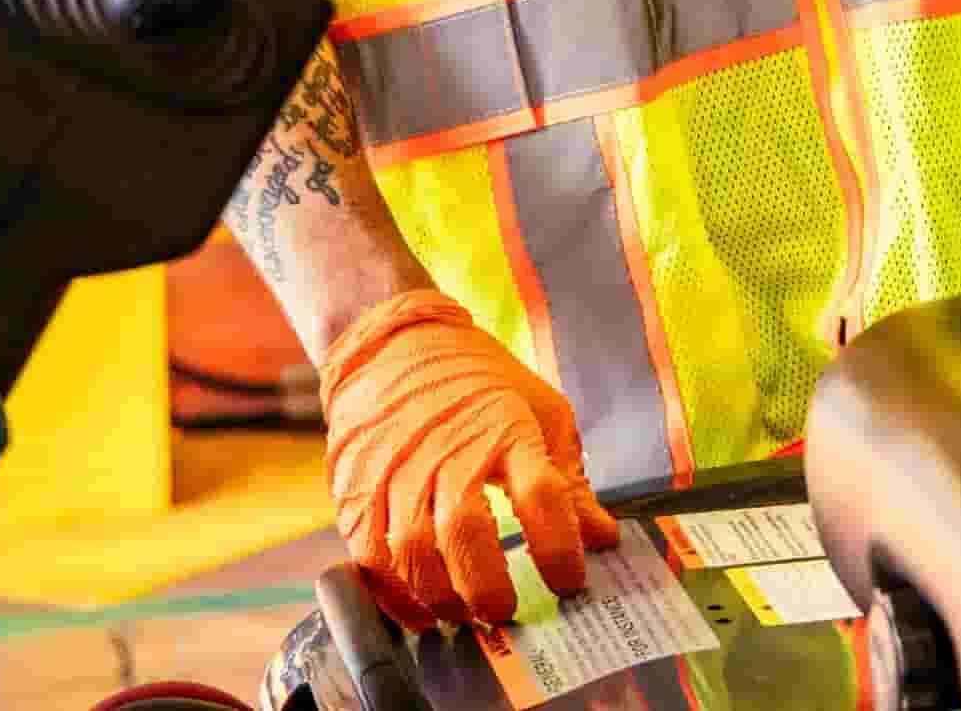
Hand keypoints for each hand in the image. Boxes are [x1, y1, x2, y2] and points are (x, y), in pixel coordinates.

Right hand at [317, 290, 619, 627]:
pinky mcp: (357, 494)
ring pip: (412, 554)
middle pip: (464, 533)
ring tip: (468, 614)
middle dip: (489, 587)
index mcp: (505, 429)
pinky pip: (370, 560)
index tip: (571, 580)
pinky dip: (397, 597)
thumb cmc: (480, 381)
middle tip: (509, 611)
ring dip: (443, 599)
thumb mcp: (541, 411)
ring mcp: (395, 474)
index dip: (559, 548)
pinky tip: (424, 610)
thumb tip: (603, 539)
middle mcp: (446, 453)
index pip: (540, 495)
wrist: (395, 345)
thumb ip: (569, 481)